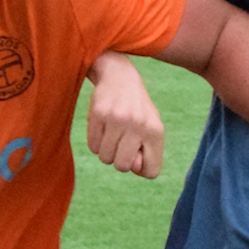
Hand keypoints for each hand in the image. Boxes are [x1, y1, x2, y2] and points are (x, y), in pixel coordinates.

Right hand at [84, 52, 163, 177]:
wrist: (119, 77)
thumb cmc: (136, 110)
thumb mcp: (148, 129)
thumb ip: (145, 153)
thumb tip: (133, 167)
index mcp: (155, 131)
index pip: (152, 172)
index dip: (141, 167)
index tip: (138, 153)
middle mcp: (138, 125)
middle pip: (123, 167)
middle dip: (119, 160)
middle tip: (120, 143)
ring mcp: (118, 119)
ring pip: (106, 158)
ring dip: (106, 151)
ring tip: (111, 134)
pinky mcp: (99, 114)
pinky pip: (92, 146)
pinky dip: (95, 142)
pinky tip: (101, 128)